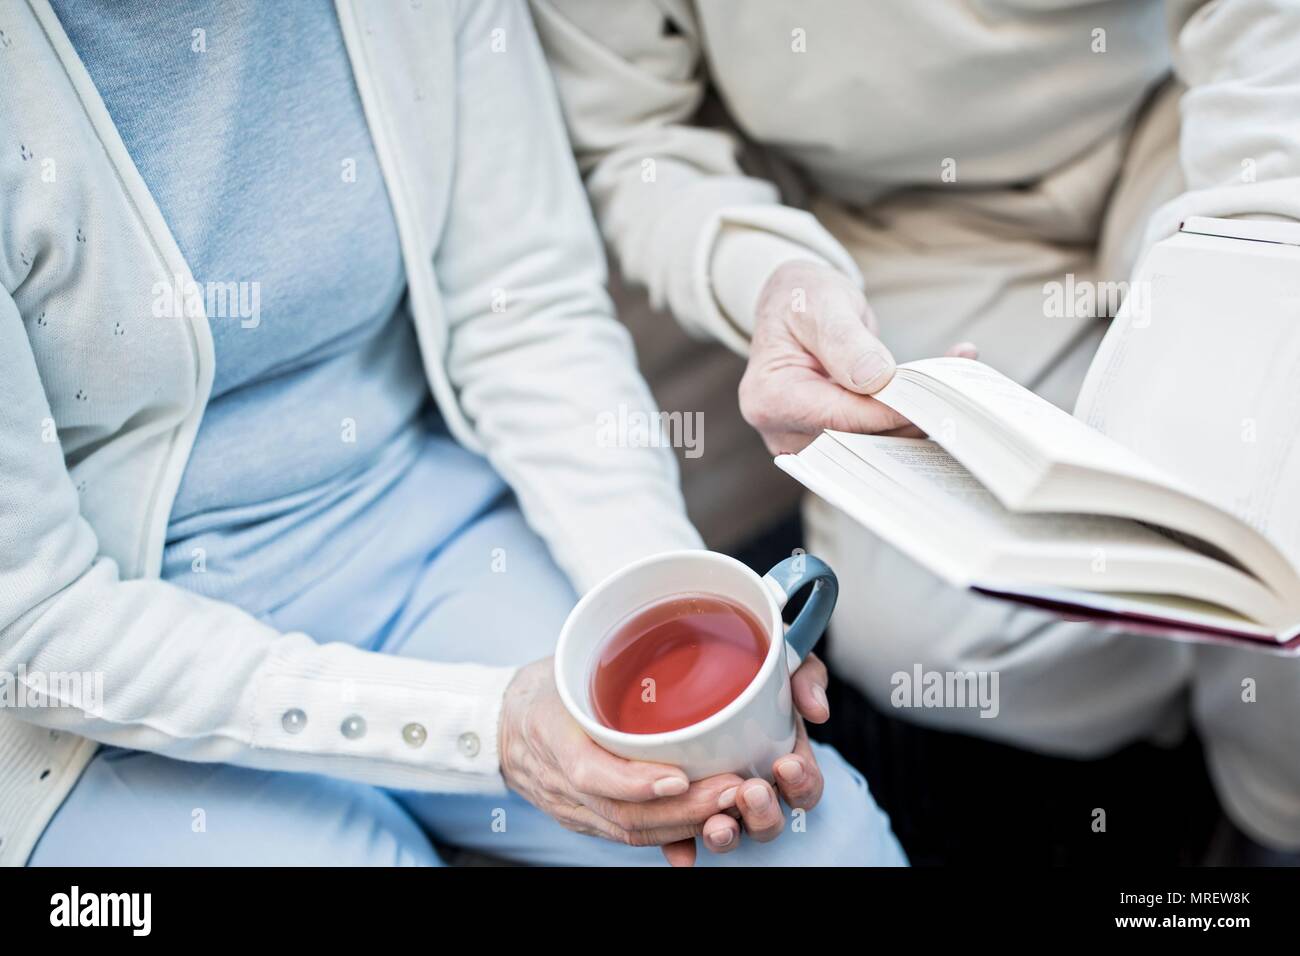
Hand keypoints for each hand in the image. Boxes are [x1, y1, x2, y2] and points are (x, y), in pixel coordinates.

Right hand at [498, 658, 744, 861]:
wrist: (497, 726)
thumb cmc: (542, 688)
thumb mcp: (567, 664)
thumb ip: (608, 658)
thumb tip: (667, 626)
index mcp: (549, 732)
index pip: (590, 772)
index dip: (636, 782)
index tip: (680, 777)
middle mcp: (558, 780)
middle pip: (622, 812)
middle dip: (684, 809)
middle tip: (731, 791)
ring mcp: (570, 806)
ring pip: (629, 830)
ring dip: (685, 825)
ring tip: (729, 806)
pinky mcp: (583, 818)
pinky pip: (626, 835)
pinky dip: (669, 834)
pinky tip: (704, 823)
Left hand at [660, 652, 833, 865]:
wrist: (683, 666)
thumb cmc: (742, 665)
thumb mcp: (777, 660)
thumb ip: (805, 675)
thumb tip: (817, 709)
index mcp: (782, 759)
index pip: (804, 786)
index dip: (801, 783)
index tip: (786, 764)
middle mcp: (753, 787)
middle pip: (769, 820)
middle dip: (765, 814)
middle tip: (751, 792)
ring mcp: (718, 801)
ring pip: (729, 833)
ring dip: (727, 835)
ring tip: (717, 826)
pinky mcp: (682, 808)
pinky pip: (682, 838)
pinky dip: (682, 847)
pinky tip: (679, 853)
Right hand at [739, 259, 975, 453]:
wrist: (793, 308)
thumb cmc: (802, 299)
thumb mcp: (821, 305)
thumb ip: (844, 341)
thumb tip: (876, 379)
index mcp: (770, 399)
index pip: (840, 419)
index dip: (890, 411)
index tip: (933, 396)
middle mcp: (781, 430)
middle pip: (856, 442)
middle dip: (908, 419)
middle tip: (955, 390)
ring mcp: (803, 441)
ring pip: (871, 446)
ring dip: (914, 419)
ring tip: (953, 380)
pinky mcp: (828, 440)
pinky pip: (873, 438)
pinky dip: (905, 417)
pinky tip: (935, 387)